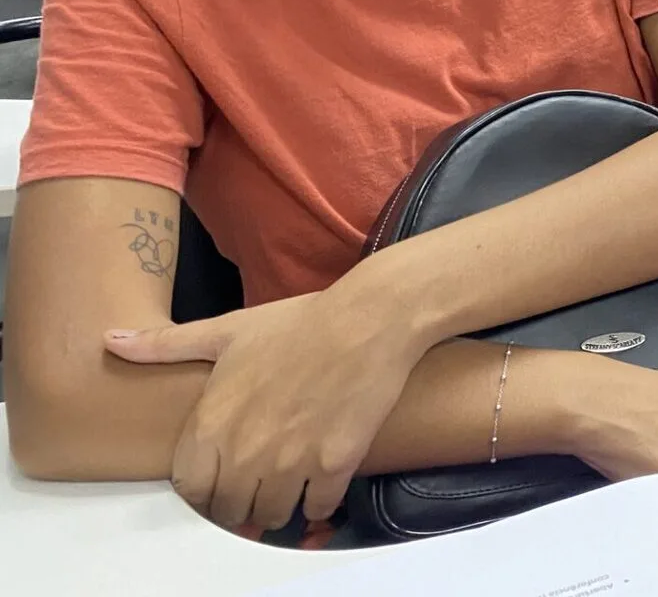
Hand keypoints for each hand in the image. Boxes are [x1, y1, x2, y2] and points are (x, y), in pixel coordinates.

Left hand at [106, 284, 425, 531]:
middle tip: (256, 483)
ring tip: (287, 484)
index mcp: (213, 423)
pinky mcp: (334, 465)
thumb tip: (110, 340)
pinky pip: (316, 509)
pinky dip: (317, 503)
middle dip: (240, 502)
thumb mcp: (228, 329)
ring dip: (277, 506)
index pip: (189, 489)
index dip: (204, 487)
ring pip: (271, 515)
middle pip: (228, 511)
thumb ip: (166, 344)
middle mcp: (246, 451)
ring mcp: (291, 462)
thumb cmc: (299, 322)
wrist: (370, 318)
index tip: (220, 476)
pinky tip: (320, 481)